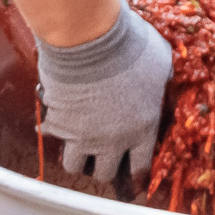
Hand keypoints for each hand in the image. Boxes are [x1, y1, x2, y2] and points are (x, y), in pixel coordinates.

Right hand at [36, 2, 173, 183]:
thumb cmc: (131, 46)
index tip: (133, 177)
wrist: (90, 38)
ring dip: (77, 155)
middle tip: (101, 150)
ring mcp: (83, 136)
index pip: (141, 167)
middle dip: (104, 163)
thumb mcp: (161, 60)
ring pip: (74, 165)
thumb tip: (162, 79)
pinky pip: (52, 137)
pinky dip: (52, 130)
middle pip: (105, 173)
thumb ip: (162, 79)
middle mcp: (113, 141)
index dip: (137, 173)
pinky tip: (54, 120)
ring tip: (77, 140)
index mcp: (144, 128)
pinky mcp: (58, 124)